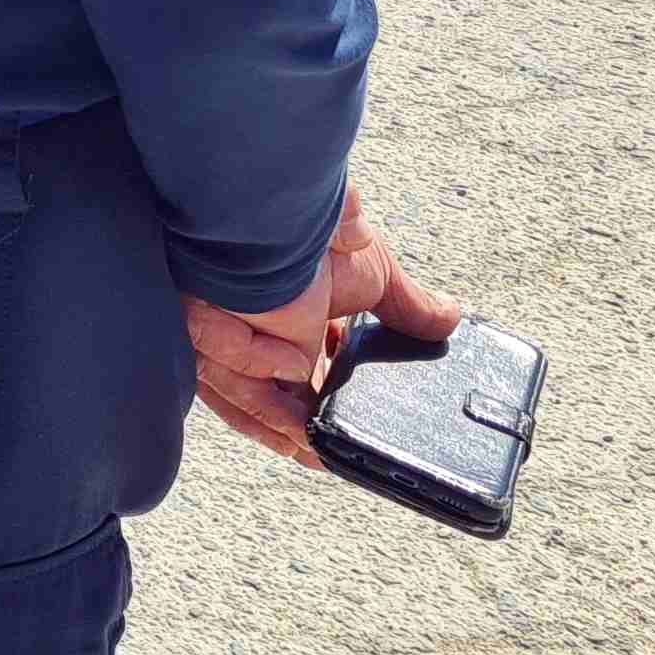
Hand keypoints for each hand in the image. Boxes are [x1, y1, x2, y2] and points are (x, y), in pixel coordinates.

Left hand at [185, 185, 464, 469]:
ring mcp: (224, 333)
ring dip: (276, 421)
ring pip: (241, 396)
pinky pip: (224, 370)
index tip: (338, 443)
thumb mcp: (371, 274)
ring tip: (311, 441)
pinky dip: (260, 377)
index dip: (313, 421)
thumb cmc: (307, 228)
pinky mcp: (203, 326)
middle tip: (325, 455)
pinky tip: (294, 371)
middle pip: (263, 402)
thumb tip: (452, 318)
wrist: (269, 199)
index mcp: (288, 328)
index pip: (295, 389)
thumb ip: (406, 306)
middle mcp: (251, 334)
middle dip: (291, 434)